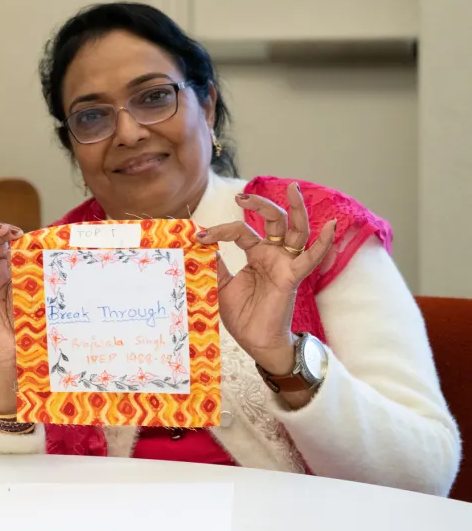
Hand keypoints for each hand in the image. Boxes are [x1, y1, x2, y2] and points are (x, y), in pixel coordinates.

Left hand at [197, 183, 334, 374]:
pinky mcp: (292, 277)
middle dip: (260, 204)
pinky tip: (331, 225)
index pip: (242, 231)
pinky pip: (310, 258)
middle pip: (274, 220)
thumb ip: (216, 264)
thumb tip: (200, 243)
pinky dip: (323, 242)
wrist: (255, 341)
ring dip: (296, 209)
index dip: (221, 230)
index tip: (199, 236)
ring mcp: (285, 264)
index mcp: (257, 254)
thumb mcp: (222, 285)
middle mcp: (273, 255)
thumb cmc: (243, 315)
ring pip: (296, 230)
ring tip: (293, 188)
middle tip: (241, 196)